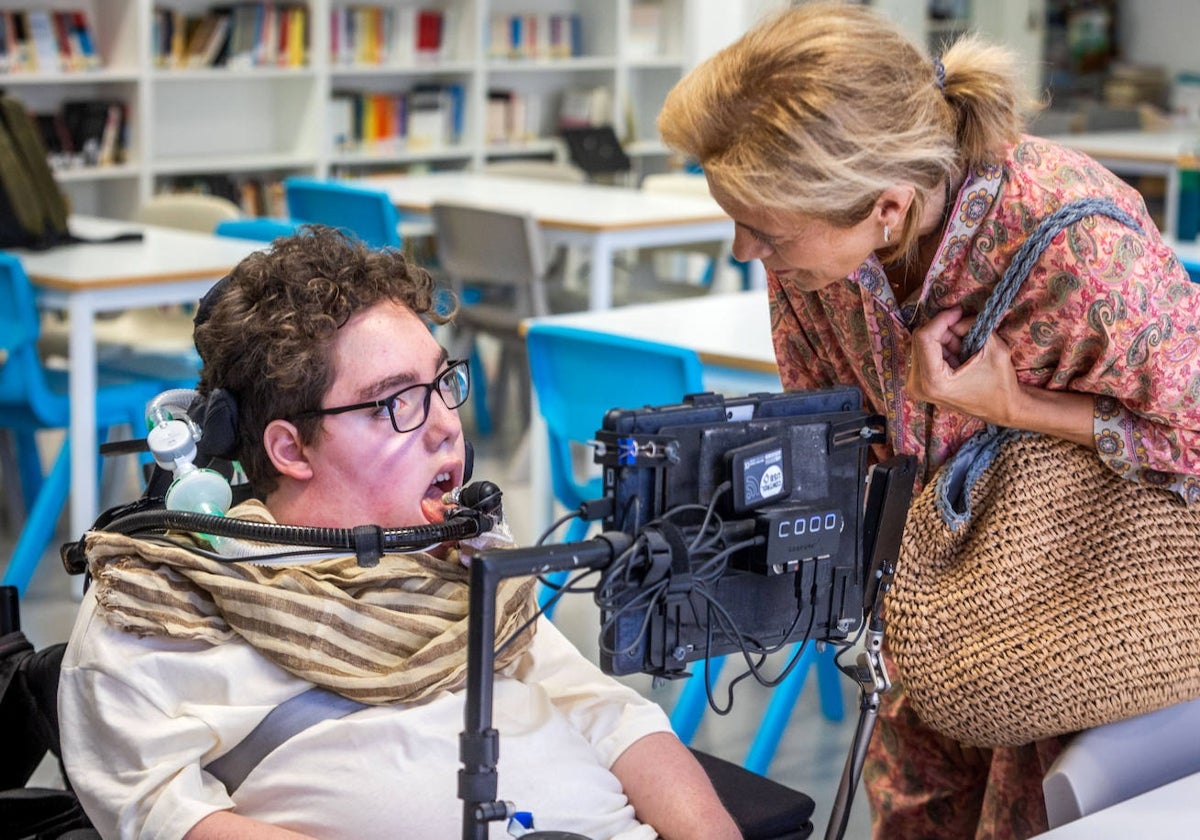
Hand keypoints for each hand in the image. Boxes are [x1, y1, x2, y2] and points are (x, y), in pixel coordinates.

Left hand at [907, 306, 1020, 425]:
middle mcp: (917, 385)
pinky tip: (957, 352)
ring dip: (942, 338)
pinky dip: (940, 347)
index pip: (924, 338)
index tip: (959, 311)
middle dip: (943, 328)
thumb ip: (972, 327)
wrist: (1002, 409)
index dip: (941, 319)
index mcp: (933, 381)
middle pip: (919, 340)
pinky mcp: (918, 384)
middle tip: (965, 325)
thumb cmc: (1000, 384)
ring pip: (920, 345)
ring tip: (965, 344)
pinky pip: (922, 355)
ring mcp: (915, 386)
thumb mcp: (994, 348)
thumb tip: (958, 316)